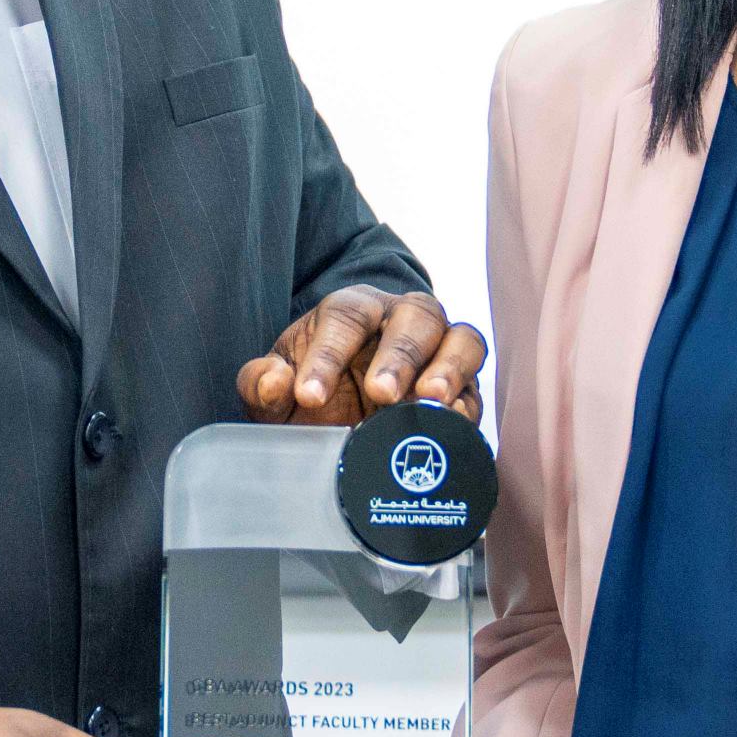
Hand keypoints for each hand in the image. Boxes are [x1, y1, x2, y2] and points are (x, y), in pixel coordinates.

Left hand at [237, 287, 486, 426]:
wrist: (341, 417)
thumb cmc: (310, 393)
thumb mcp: (275, 394)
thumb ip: (261, 385)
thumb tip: (273, 382)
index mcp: (352, 312)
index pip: (345, 316)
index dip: (328, 353)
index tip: (309, 395)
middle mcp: (402, 321)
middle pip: (415, 316)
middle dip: (400, 354)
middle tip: (381, 394)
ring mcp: (440, 352)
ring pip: (462, 339)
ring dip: (449, 367)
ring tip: (430, 399)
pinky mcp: (462, 389)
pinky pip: (476, 388)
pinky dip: (466, 405)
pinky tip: (449, 424)